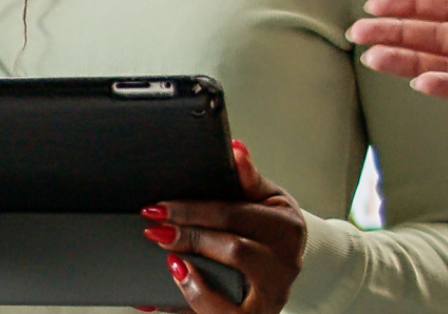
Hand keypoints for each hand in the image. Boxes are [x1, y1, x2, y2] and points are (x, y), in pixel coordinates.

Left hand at [143, 140, 302, 313]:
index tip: (158, 208)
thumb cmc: (274, 226)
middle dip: (189, 239)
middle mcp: (282, 266)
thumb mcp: (268, 197)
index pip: (233, 215)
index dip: (192, 211)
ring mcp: (270, 298)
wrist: (292, 259)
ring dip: (194, 285)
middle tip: (155, 231)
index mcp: (285, 229)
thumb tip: (234, 149)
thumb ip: (248, 177)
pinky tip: (159, 298)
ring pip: (232, 299)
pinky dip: (186, 308)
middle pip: (233, 251)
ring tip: (170, 266)